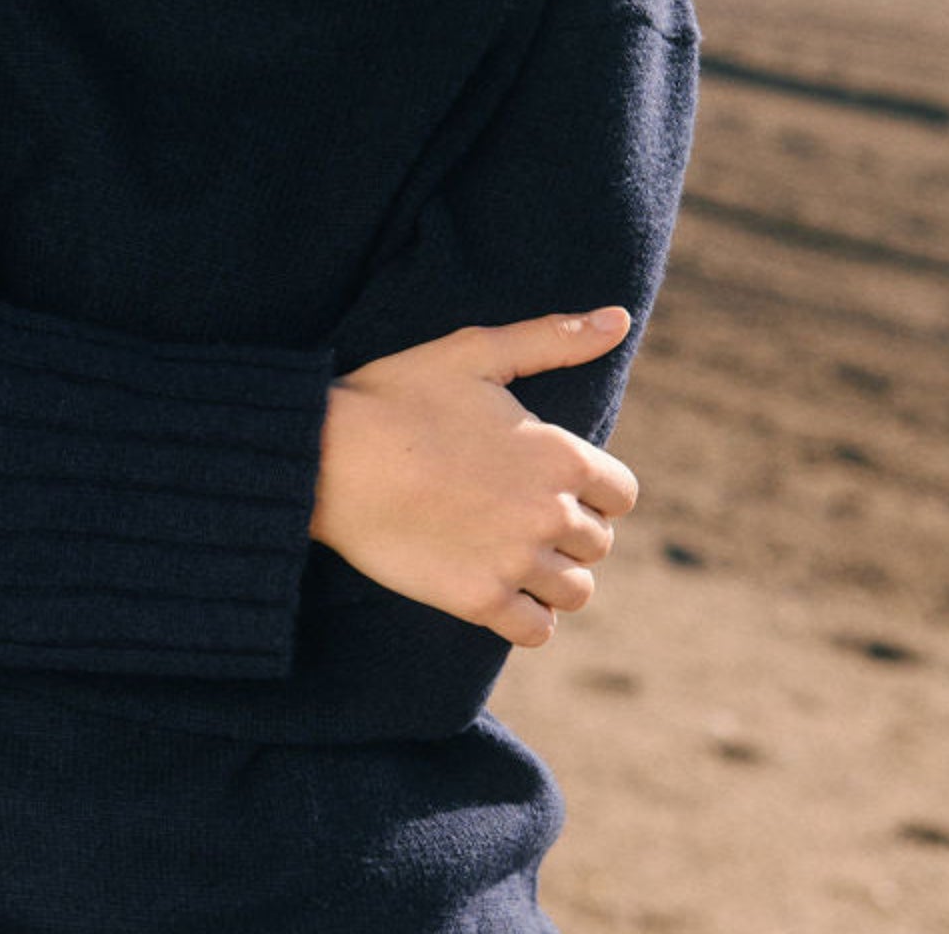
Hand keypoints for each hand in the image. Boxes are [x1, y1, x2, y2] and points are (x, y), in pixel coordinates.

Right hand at [307, 309, 639, 646]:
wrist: (328, 456)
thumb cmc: (399, 396)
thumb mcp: (476, 352)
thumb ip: (553, 338)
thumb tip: (617, 319)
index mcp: (560, 455)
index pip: (621, 493)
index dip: (591, 486)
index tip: (549, 478)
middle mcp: (549, 513)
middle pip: (598, 542)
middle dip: (568, 528)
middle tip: (517, 509)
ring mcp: (515, 562)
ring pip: (576, 590)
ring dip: (553, 575)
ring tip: (512, 551)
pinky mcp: (478, 601)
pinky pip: (537, 630)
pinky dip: (527, 615)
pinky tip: (496, 585)